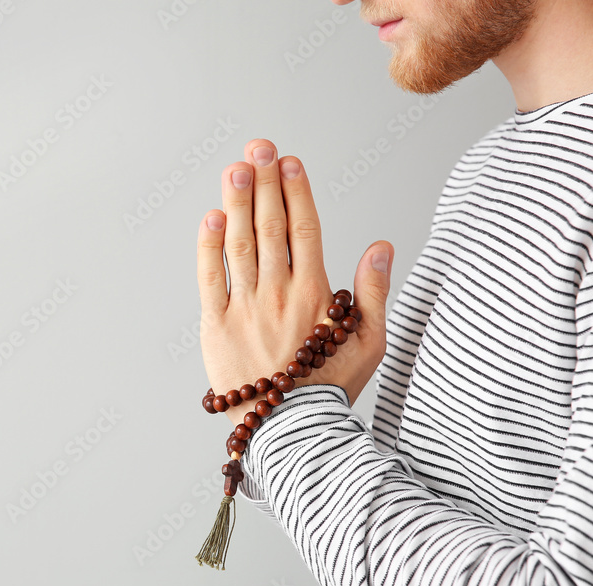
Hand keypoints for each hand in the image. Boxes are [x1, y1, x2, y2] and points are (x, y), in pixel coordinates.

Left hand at [196, 139, 394, 427]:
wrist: (291, 431)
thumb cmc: (332, 389)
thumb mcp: (369, 343)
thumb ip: (374, 293)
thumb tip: (382, 246)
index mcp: (315, 295)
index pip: (305, 230)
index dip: (296, 191)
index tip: (288, 161)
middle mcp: (279, 294)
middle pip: (271, 227)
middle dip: (264, 182)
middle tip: (258, 147)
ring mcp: (245, 308)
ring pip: (241, 244)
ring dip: (238, 202)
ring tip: (236, 168)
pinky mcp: (216, 325)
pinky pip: (210, 278)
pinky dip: (210, 245)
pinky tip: (212, 216)